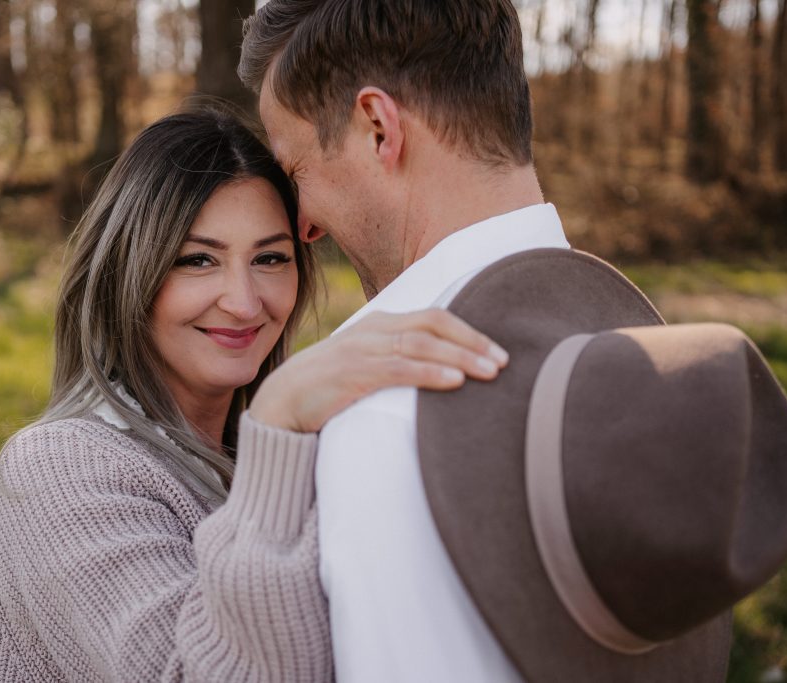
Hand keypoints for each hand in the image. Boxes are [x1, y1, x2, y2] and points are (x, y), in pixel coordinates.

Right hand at [248, 309, 508, 432]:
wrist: (281, 404)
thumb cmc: (330, 388)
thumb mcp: (367, 365)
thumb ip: (399, 361)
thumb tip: (443, 373)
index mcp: (381, 324)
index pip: (434, 318)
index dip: (469, 331)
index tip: (497, 351)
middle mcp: (374, 330)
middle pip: (434, 325)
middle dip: (473, 341)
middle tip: (504, 361)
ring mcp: (362, 349)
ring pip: (422, 345)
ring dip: (461, 356)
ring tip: (491, 372)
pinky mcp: (353, 373)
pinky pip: (398, 368)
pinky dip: (430, 372)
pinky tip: (455, 381)